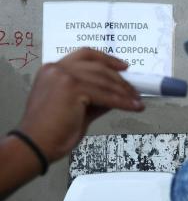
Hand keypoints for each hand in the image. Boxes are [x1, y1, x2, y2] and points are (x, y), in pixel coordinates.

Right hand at [18, 48, 143, 162]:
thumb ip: (94, 98)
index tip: (123, 66)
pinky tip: (133, 106)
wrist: (36, 145)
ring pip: (104, 81)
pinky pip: (106, 95)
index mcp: (53, 70)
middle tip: (135, 90)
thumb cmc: (52, 131)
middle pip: (98, 67)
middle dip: (120, 79)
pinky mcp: (72, 88)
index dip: (106, 59)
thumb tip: (115, 95)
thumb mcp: (77, 108)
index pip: (85, 55)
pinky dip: (123, 102)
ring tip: (137, 101)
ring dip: (124, 92)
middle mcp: (57, 68)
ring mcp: (64, 76)